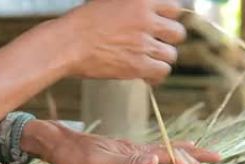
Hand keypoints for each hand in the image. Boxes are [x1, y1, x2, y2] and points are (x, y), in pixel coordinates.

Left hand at [22, 120, 221, 163]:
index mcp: (136, 152)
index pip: (171, 160)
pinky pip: (160, 152)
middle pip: (176, 154)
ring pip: (171, 151)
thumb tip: (157, 162)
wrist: (53, 141)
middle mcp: (140, 149)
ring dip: (192, 158)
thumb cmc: (71, 155)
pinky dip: (177, 152)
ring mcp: (135, 151)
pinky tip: (181, 152)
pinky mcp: (128, 154)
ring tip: (212, 160)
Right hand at [59, 0, 185, 83]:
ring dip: (161, 59)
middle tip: (156, 44)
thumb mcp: (112, 2)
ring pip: (171, 55)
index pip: (174, 9)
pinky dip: (156, 75)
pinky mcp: (138, 65)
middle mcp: (146, 20)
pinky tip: (146, 74)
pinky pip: (162, 72)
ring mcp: (144, 43)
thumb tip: (150, 12)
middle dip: (169, 40)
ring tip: (147, 60)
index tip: (162, 25)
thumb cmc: (84, 22)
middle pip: (178, 33)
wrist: (67, 43)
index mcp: (140, 0)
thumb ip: (134, 7)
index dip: (169, 19)